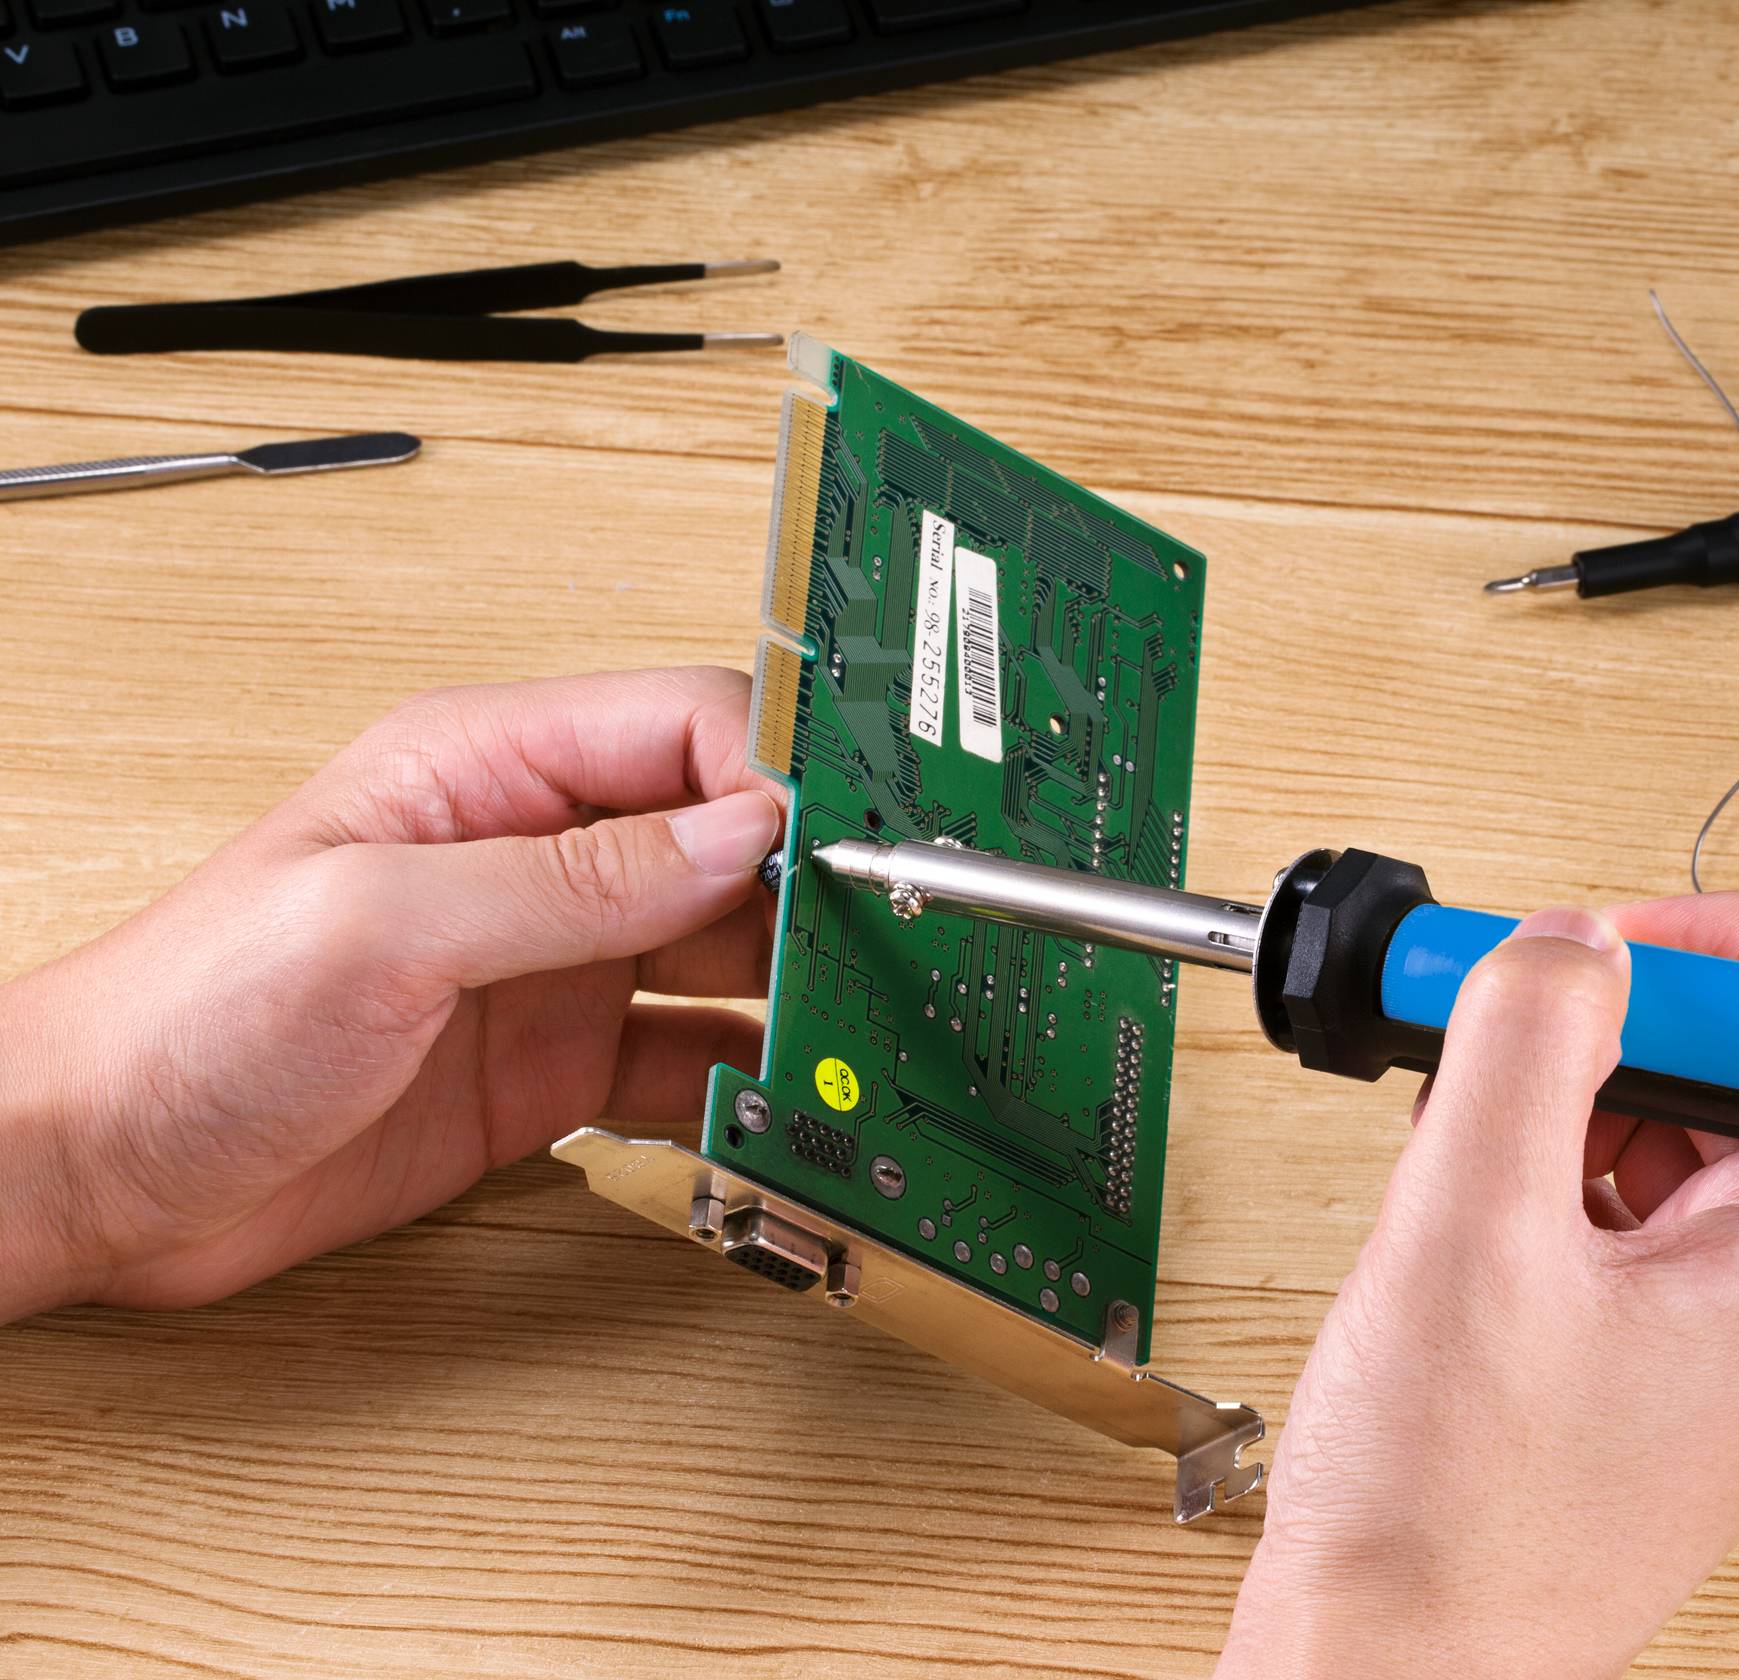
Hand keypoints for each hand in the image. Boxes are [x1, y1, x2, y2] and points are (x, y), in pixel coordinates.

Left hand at [0, 667, 782, 1319]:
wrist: (95, 1173)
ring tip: (852, 1028)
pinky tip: (779, 1097)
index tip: (842, 849)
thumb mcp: (378, 925)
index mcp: (486, 770)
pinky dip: (744, 1076)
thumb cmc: (179, 1018)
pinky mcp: (552, 1065)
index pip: (685, 729)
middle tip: (879, 947)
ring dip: (790, 984)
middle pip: (727, 839)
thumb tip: (735, 833)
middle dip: (809, 885)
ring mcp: (550, 962)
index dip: (776, 777)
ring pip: (722, 948)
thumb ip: (570, 878)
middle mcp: (535, 855)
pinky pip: (684, 1054)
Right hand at [1217, 895, 1738, 1679]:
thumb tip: (1573, 939)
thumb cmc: (1453, 1518)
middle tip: (1508, 1036)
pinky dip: (1553, 1176)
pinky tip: (1473, 1205)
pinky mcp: (1673, 1367)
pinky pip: (1640, 1214)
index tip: (1609, 951)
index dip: (1729, 953)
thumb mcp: (1473, 1225)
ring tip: (1469, 1145)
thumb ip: (1531, 1038)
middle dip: (1621, 1031)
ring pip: (1686, 1137)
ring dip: (1572, 1104)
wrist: (1393, 1667)